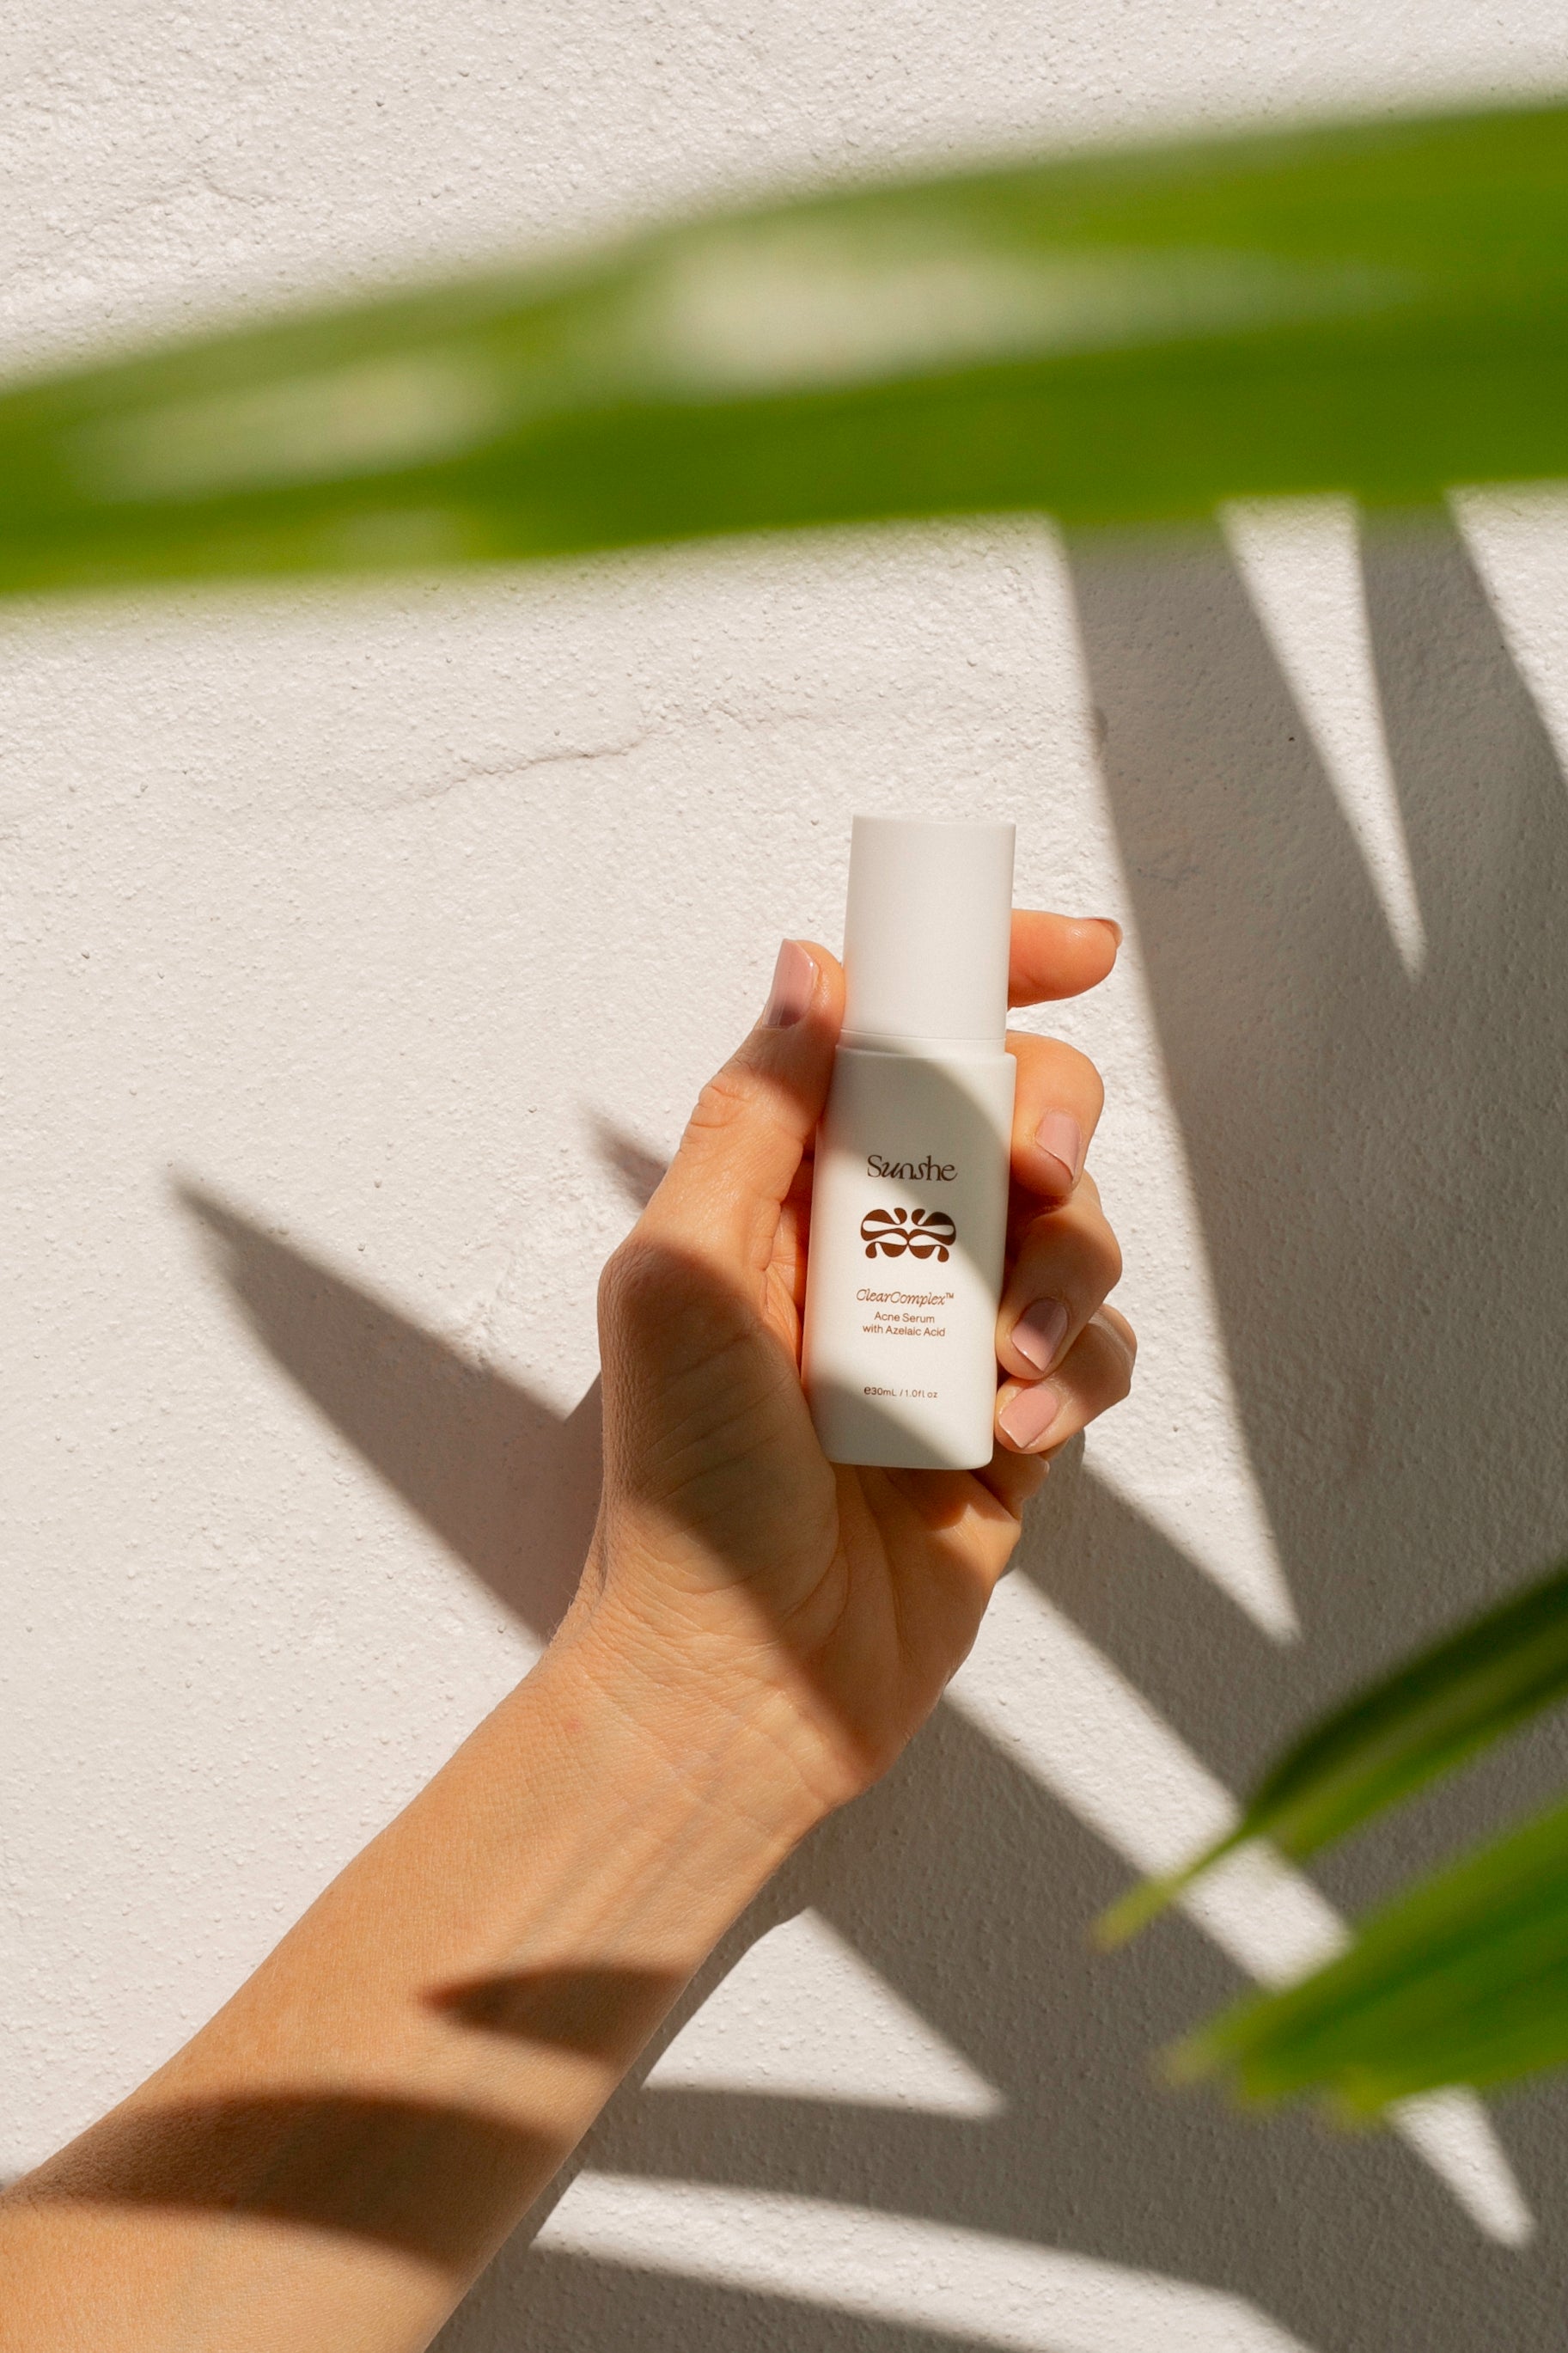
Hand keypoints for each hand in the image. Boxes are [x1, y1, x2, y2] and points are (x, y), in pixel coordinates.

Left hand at [561, 918, 1134, 1823]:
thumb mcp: (683, 1276)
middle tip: (1036, 1177)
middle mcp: (880, 1242)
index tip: (1081, 952)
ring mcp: (955, 1331)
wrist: (745, 1678)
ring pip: (1076, 1227)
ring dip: (1064, 1273)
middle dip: (1052, 1121)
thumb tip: (813, 967)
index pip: (902, 1036)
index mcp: (792, 1187)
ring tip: (1004, 1368)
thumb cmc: (685, 1483)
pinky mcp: (1015, 1419)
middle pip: (1017, 1112)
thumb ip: (753, 1119)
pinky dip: (1078, 1375)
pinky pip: (1099, 1350)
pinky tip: (1016, 1435)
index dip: (992, 972)